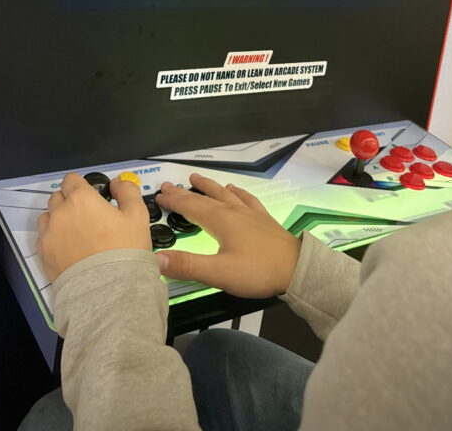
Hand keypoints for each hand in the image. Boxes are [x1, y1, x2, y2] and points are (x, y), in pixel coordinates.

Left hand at [37, 173, 150, 281]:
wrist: (109, 290)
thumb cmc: (125, 249)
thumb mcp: (138, 216)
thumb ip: (127, 192)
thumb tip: (117, 183)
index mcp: (81, 198)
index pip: (71, 179)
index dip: (81, 185)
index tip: (91, 197)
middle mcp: (60, 212)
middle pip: (58, 196)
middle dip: (70, 201)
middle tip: (87, 217)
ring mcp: (49, 234)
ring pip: (48, 217)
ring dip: (59, 219)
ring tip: (76, 235)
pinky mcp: (43, 255)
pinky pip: (44, 238)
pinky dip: (53, 239)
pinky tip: (69, 250)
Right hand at [155, 174, 300, 296]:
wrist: (297, 269)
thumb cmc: (257, 271)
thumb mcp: (218, 273)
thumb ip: (187, 265)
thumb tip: (155, 258)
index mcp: (220, 221)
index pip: (191, 206)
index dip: (174, 201)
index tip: (158, 195)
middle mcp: (233, 211)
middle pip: (204, 198)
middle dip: (185, 192)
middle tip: (168, 185)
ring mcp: (250, 213)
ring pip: (224, 194)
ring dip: (208, 186)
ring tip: (197, 178)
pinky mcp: (264, 219)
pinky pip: (246, 199)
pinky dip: (237, 192)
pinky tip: (235, 190)